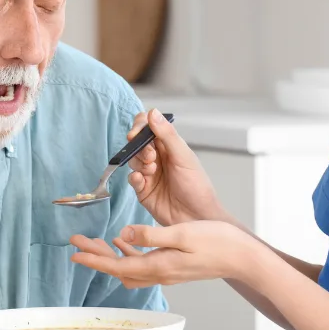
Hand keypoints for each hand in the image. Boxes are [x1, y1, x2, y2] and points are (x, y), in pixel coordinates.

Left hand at [70, 221, 260, 286]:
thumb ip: (151, 235)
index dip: (93, 258)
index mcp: (158, 265)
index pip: (116, 264)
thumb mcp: (181, 234)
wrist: (242, 257)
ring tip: (95, 242)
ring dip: (110, 256)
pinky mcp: (173, 267)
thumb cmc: (217, 242)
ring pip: (128, 267)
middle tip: (77, 242)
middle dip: (95, 256)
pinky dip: (129, 253)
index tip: (74, 251)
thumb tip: (124, 234)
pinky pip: (142, 264)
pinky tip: (125, 240)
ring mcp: (166, 272)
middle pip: (117, 268)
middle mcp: (159, 273)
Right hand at [127, 109, 228, 225]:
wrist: (197, 217)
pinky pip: (131, 179)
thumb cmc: (197, 187)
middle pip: (137, 143)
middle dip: (139, 147)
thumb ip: (167, 135)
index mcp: (169, 146)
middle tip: (150, 156)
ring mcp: (149, 174)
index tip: (137, 132)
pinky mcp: (143, 190)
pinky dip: (134, 177)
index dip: (140, 126)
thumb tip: (152, 112)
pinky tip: (142, 180)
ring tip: (151, 170)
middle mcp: (157, 158)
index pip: (148, 127)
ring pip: (132, 160)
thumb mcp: (184, 157)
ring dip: (139, 162)